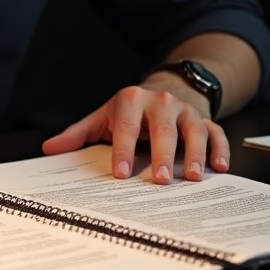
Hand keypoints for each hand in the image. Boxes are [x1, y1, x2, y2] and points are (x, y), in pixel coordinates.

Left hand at [41, 81, 230, 183]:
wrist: (164, 89)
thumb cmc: (129, 111)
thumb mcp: (103, 116)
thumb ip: (78, 134)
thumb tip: (49, 148)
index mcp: (131, 101)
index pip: (126, 127)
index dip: (123, 150)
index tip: (121, 173)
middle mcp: (161, 103)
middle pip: (163, 129)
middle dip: (162, 154)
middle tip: (160, 180)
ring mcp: (185, 111)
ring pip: (193, 131)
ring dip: (194, 154)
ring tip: (192, 177)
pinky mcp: (205, 120)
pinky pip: (217, 133)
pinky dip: (220, 149)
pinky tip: (219, 168)